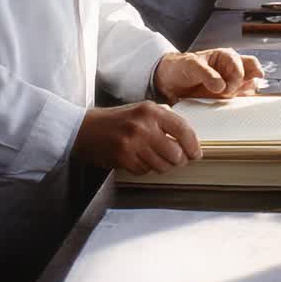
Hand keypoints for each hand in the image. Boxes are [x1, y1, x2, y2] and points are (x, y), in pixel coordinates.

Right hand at [71, 102, 201, 174]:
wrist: (84, 129)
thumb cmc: (116, 120)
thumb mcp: (142, 111)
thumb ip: (164, 121)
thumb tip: (188, 140)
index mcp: (151, 111)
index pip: (183, 129)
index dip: (193, 145)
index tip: (196, 153)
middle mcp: (143, 126)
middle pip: (176, 153)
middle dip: (179, 160)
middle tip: (177, 160)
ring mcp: (133, 143)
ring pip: (162, 165)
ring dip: (162, 166)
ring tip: (155, 158)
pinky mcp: (123, 158)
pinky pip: (145, 171)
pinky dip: (145, 168)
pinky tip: (138, 159)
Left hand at [153, 48, 264, 103]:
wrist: (169, 81)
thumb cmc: (180, 67)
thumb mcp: (191, 66)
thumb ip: (207, 74)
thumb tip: (221, 86)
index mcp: (226, 57)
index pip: (245, 64)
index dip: (238, 77)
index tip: (227, 88)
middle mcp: (231, 69)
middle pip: (253, 74)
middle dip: (246, 85)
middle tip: (230, 94)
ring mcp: (230, 83)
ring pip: (249, 88)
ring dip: (244, 95)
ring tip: (229, 100)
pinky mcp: (226, 96)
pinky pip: (240, 100)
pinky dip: (239, 104)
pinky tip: (231, 107)